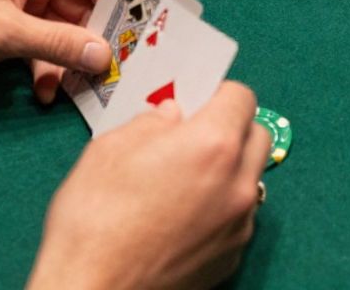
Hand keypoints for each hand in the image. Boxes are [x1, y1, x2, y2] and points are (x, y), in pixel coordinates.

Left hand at [0, 0, 111, 100]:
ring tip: (82, 91)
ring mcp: (23, 3)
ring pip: (66, 33)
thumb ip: (59, 44)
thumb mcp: (5, 32)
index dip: (121, 8)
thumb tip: (105, 57)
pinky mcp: (9, 27)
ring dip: (70, 62)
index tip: (142, 40)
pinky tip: (48, 93)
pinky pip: (44, 46)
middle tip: (118, 74)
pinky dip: (47, 68)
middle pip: (85, 9)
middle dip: (97, 43)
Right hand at [27, 83, 270, 289]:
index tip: (196, 101)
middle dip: (229, 128)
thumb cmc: (94, 222)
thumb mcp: (109, 149)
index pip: (240, 96)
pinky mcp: (232, 256)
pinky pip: (238, 216)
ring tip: (183, 180)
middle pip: (255, 135)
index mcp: (213, 144)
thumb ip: (150, 122)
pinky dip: (219, 207)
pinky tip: (181, 215)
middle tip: (191, 136)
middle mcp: (238, 183)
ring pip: (249, 178)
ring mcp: (239, 224)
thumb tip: (171, 115)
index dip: (216, 94)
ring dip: (227, 169)